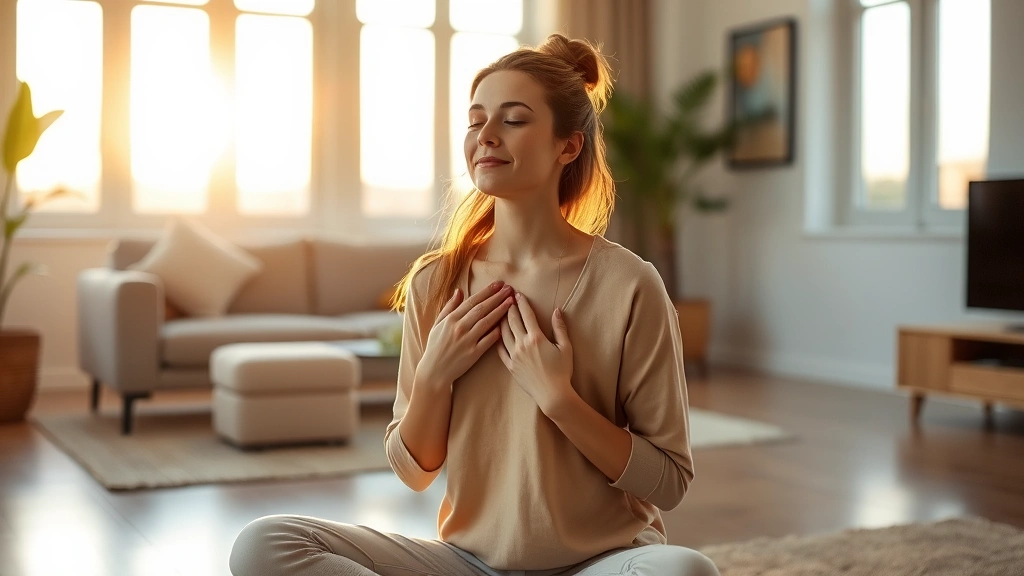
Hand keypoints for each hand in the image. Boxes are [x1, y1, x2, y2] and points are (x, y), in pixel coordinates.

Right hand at [418, 281, 514, 391]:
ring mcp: (467, 341)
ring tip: (511, 302)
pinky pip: (488, 340)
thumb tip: (459, 291)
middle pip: (482, 309)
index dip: (487, 291)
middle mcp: (459, 328)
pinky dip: (497, 332)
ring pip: (487, 322)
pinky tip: (506, 324)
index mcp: (451, 319)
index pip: (472, 301)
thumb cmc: (435, 347)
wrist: (434, 371)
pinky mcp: (473, 354)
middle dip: (497, 297)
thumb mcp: (438, 324)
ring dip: (500, 311)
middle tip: (510, 289)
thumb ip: (449, 307)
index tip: (499, 284)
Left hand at [497, 291, 574, 413]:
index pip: (527, 315)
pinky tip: (495, 333)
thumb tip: (557, 311)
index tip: (517, 293)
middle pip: (512, 321)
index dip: (522, 302)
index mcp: (536, 337)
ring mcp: (514, 355)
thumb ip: (560, 327)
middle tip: (505, 297)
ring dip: (501, 320)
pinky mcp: (510, 366)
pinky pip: (499, 350)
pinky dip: (496, 339)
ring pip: (503, 333)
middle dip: (509, 307)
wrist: (552, 394)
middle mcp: (522, 344)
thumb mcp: (565, 347)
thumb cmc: (562, 371)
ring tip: (498, 311)